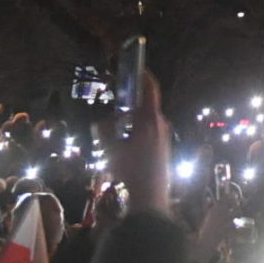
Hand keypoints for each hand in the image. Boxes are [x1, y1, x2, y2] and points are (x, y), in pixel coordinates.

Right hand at [106, 70, 170, 215]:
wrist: (150, 196)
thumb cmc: (131, 170)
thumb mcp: (111, 149)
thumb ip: (104, 131)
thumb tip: (99, 122)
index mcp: (151, 120)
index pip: (150, 89)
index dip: (143, 75)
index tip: (135, 66)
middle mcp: (161, 124)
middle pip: (147, 105)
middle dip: (131, 100)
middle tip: (116, 97)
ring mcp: (164, 136)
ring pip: (147, 119)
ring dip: (132, 117)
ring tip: (116, 123)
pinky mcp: (163, 146)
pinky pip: (149, 130)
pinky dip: (137, 128)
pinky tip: (124, 139)